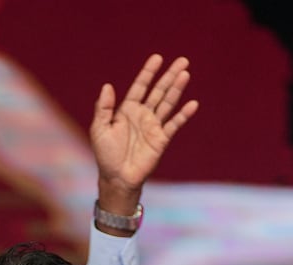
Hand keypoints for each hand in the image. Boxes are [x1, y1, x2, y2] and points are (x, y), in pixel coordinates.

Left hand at [90, 55, 198, 208]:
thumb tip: (107, 86)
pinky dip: (183, 115)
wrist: (117, 177)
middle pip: (158, 91)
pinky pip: (174, 124)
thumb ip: (104, 108)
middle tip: (182, 60)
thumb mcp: (99, 129)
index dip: (148, 72)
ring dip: (177, 89)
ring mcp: (153, 126)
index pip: (140, 86)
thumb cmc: (106, 154)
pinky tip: (192, 104)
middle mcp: (143, 115)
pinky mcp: (161, 139)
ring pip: (168, 103)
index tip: (157, 58)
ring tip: (185, 74)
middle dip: (169, 76)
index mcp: (127, 110)